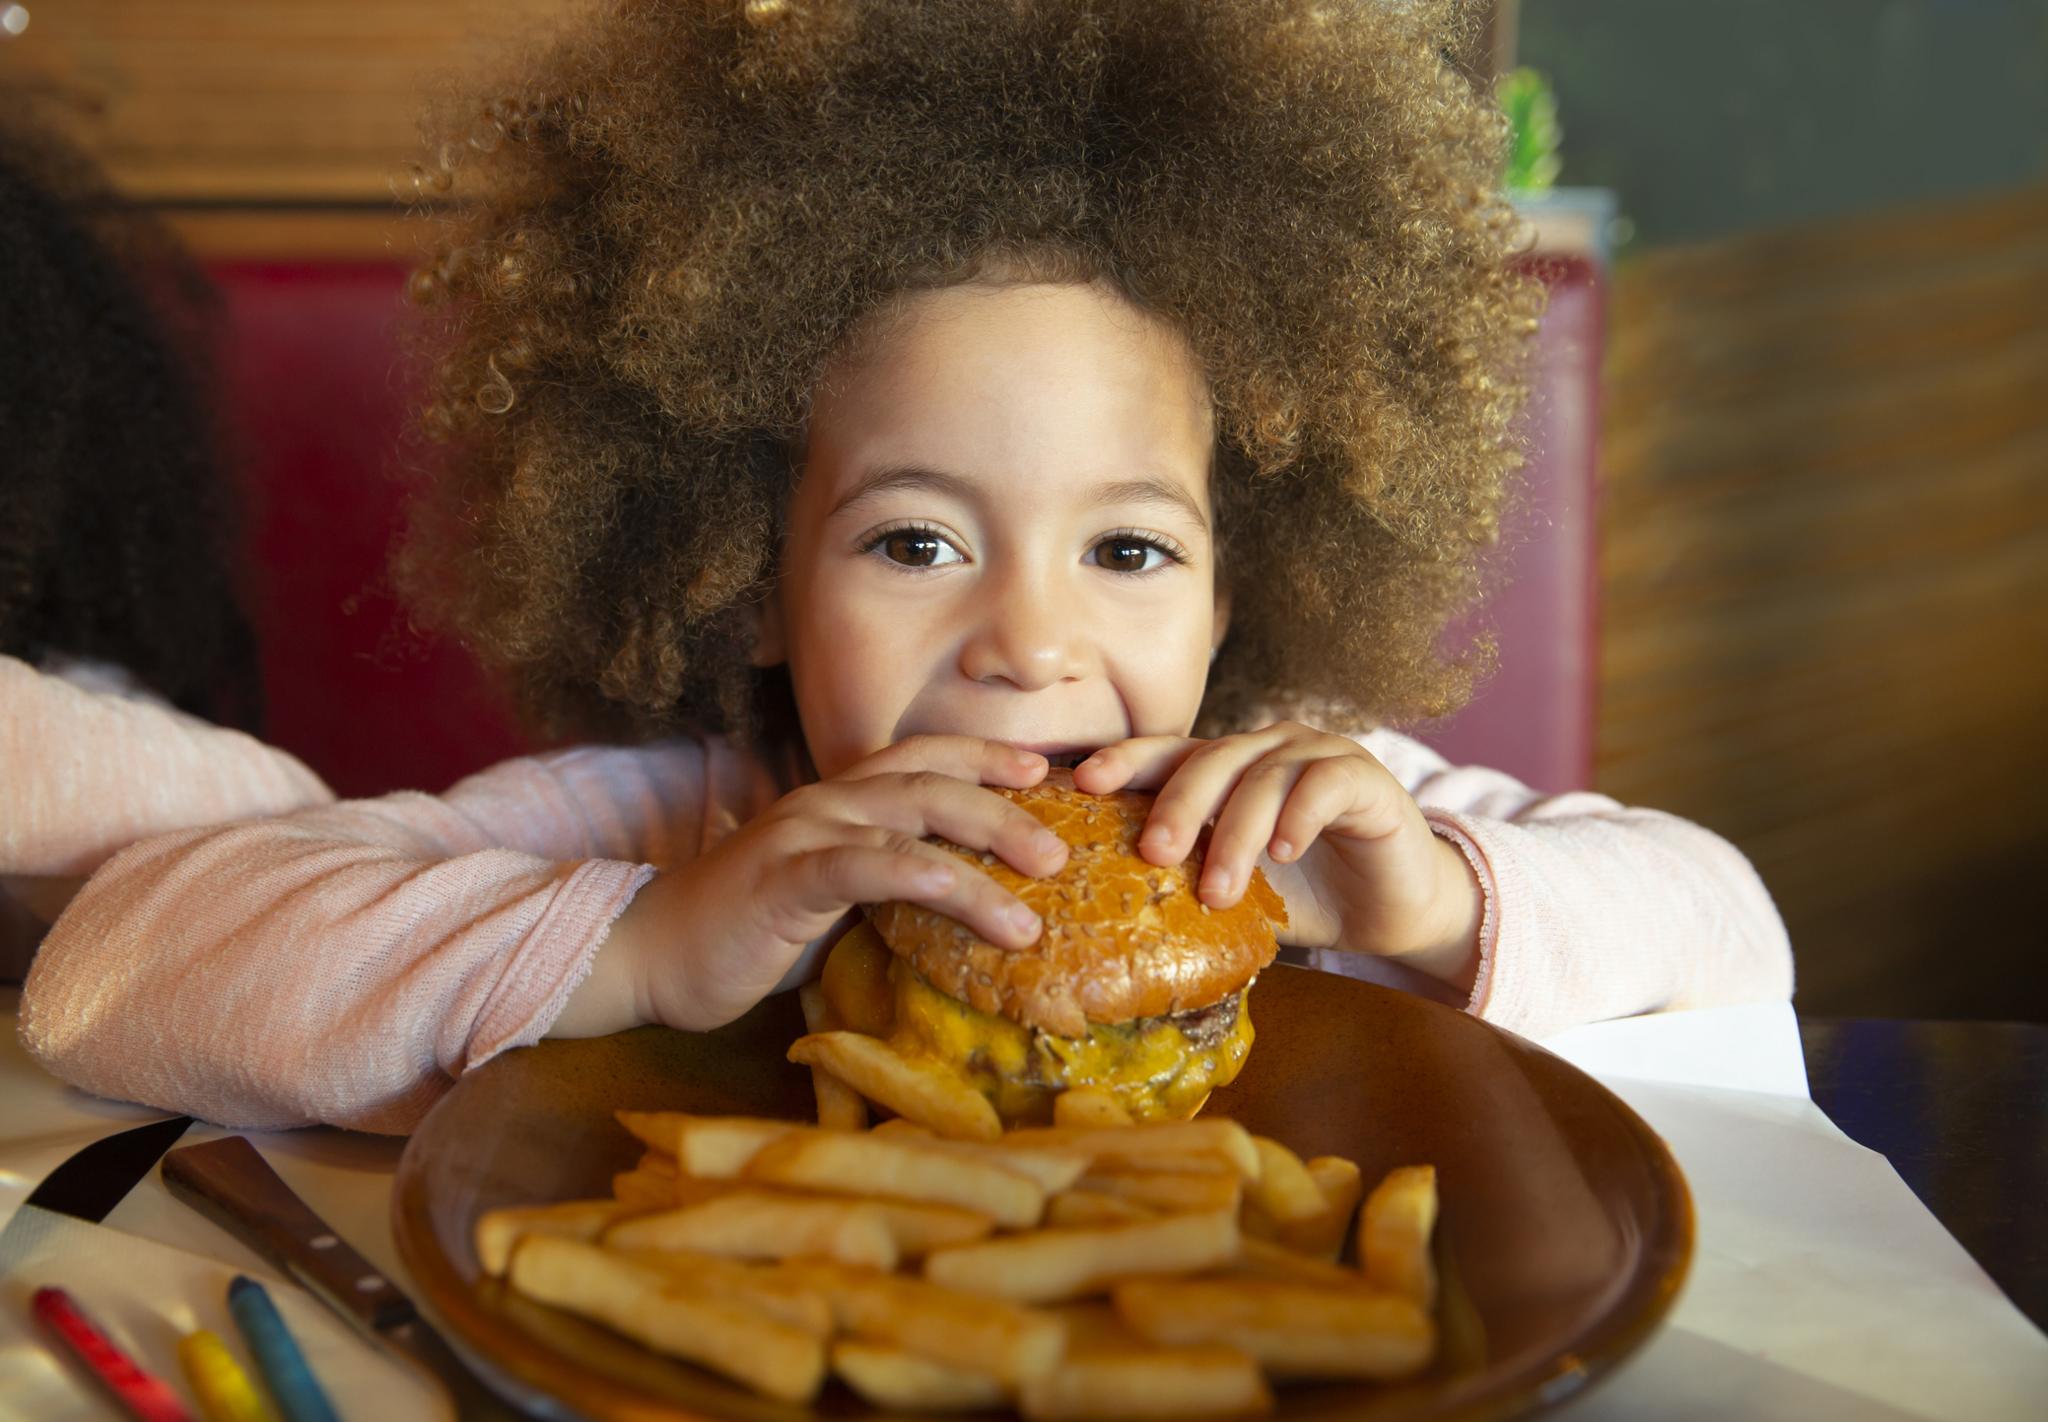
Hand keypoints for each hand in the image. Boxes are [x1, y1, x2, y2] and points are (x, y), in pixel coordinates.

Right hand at [557, 737, 1067, 1035]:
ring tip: (1041, 887)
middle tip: (1064, 847)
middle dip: (1006, 805)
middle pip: (933, 781)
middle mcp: (826, 802)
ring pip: (911, 816)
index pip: (924, 758)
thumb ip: (883, 890)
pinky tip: (970, 896)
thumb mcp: (829, 905)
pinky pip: (865, 865)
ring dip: (985, 843)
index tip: (1046, 770)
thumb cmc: (745, 935)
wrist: (649, 955)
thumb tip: (959, 911)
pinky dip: (924, 875)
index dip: (986, 756)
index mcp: (838, 801)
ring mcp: (803, 833)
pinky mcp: (784, 878)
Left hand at [1072, 723, 1482, 989]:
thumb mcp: (1236, 890)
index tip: (1083, 783)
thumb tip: (1110, 912)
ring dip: (1237, 833)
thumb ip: (1188, 883)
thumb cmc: (1306, 896)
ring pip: (1263, 777)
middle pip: (1209, 759)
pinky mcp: (1364, 777)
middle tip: (1154, 854)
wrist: (1393, 910)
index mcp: (1227, 769)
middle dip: (1176, 806)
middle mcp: (1267, 749)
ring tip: (1220, 890)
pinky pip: (1324, 784)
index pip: (1168, 753)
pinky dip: (1299, 816)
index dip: (1127, 761)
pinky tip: (1284, 852)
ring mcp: (1317, 755)